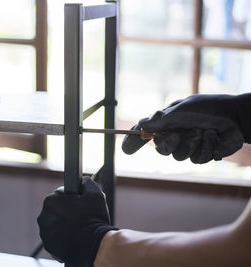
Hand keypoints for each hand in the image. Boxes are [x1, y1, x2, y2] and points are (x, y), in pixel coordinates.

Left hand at [37, 177, 117, 265]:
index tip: (79, 204)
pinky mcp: (48, 245)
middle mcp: (43, 216)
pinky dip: (62, 236)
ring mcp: (44, 232)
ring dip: (64, 224)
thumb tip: (83, 180)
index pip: (60, 194)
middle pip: (56, 209)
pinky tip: (74, 236)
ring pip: (54, 223)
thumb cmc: (94, 220)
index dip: (72, 198)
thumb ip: (87, 182)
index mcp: (51, 201)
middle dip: (67, 211)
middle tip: (81, 217)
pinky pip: (55, 237)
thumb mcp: (95, 194)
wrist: (94, 247)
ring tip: (78, 228)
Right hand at [122, 94, 250, 163]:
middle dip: (169, 143)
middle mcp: (175, 134)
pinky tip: (212, 138)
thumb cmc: (209, 108)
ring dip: (192, 144)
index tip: (126, 149)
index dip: (134, 141)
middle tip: (178, 134)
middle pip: (160, 149)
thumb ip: (162, 119)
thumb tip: (142, 124)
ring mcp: (188, 145)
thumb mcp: (183, 110)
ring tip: (203, 131)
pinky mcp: (201, 154)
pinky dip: (205, 148)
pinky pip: (196, 160)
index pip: (146, 133)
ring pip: (179, 156)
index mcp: (167, 121)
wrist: (236, 117)